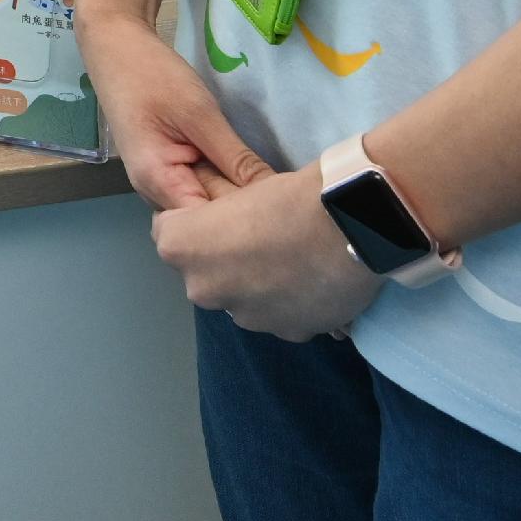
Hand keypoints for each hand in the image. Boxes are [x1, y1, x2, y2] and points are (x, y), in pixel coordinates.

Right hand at [77, 3, 271, 211]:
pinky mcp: (170, 167)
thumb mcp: (200, 114)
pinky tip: (249, 177)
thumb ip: (236, 159)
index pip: (207, 225)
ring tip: (275, 194)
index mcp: (157, 182)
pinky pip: (200, 186)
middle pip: (206, 218)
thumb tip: (276, 195)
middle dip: (245, 213)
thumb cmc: (152, 76)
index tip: (283, 212)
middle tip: (288, 201)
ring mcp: (161, 181)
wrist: (116, 46)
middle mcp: (155, 192)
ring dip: (236, 198)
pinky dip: (224, 183)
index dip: (245, 222)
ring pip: (206, 203)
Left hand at [151, 164, 383, 340]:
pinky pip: (278, 315)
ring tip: (293, 259)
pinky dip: (290, 303)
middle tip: (261, 236)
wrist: (351, 226)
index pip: (169, 231)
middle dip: (224, 259)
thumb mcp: (237, 186)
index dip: (196, 220)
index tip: (223, 213)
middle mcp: (202, 290)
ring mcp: (244, 317)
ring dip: (258, 285)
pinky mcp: (285, 333)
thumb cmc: (288, 196)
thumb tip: (216, 212)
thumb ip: (215, 210)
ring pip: (242, 297)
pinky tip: (312, 279)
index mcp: (181, 248)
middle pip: (204, 271)